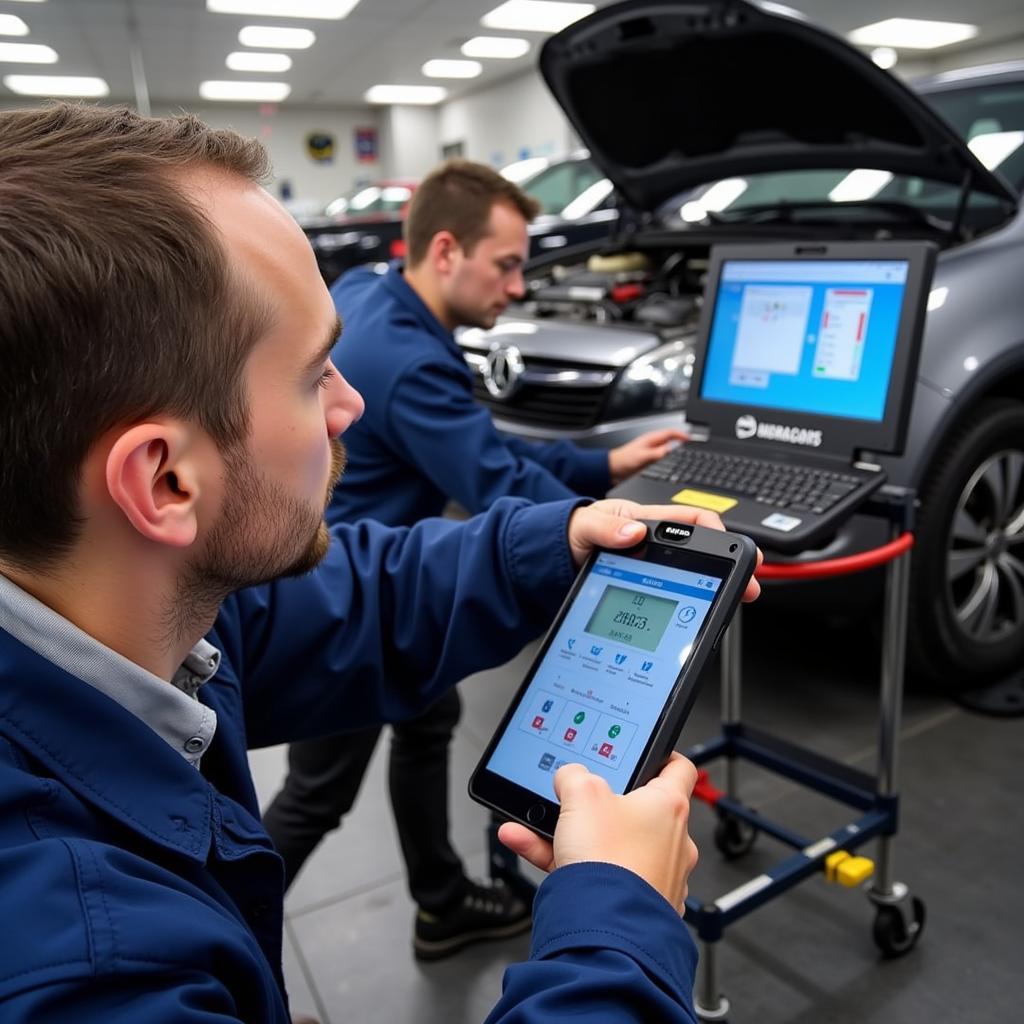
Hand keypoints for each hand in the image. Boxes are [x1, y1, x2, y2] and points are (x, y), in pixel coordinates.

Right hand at [498, 754, 699, 908]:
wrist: (605, 928)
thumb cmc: (610, 860)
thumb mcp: (581, 795)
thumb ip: (575, 776)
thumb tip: (570, 777)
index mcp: (669, 806)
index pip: (677, 767)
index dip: (659, 754)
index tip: (643, 753)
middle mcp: (672, 841)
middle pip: (633, 809)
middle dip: (596, 804)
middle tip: (574, 799)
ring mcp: (656, 875)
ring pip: (608, 843)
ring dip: (572, 834)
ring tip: (535, 826)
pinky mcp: (635, 902)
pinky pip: (598, 873)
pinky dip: (566, 862)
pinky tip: (530, 847)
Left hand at [566, 498, 761, 601]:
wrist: (553, 558)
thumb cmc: (571, 534)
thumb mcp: (585, 526)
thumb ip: (606, 527)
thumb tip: (634, 532)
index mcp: (644, 520)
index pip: (692, 519)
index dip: (716, 532)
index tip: (730, 550)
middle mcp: (653, 542)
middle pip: (701, 552)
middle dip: (729, 565)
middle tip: (749, 583)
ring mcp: (651, 564)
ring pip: (693, 573)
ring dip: (716, 584)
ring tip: (734, 600)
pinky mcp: (645, 584)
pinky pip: (676, 590)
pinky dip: (693, 601)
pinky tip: (702, 612)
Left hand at [608, 429, 686, 484]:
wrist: (613, 469)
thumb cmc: (624, 460)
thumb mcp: (642, 457)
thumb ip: (656, 453)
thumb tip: (670, 450)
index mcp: (651, 439)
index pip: (670, 433)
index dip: (681, 435)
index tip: (690, 439)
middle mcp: (652, 444)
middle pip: (670, 439)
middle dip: (681, 440)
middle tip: (691, 444)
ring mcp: (650, 451)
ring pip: (667, 447)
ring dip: (676, 448)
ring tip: (685, 451)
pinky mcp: (649, 459)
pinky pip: (663, 455)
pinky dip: (670, 456)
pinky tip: (672, 461)